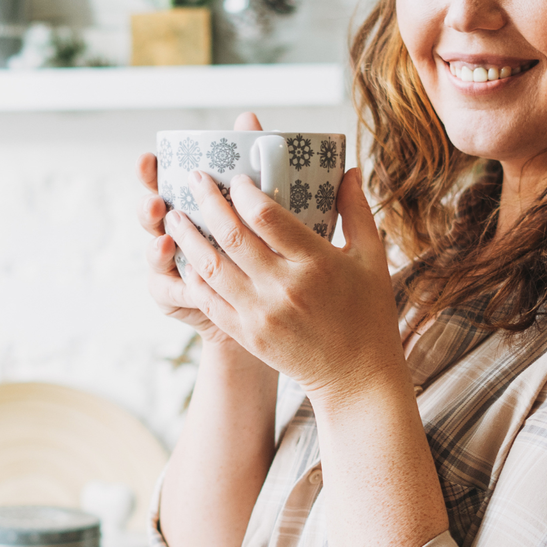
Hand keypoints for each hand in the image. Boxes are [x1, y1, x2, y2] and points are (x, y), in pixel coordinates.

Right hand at [137, 111, 265, 352]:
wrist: (270, 298)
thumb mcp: (261, 204)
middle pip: (151, 216)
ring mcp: (171, 264)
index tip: (149, 158)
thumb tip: (248, 118)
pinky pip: (169, 292)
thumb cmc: (262, 245)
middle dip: (147, 208)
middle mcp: (174, 230)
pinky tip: (188, 285)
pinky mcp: (176, 296)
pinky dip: (178, 288)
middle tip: (156, 203)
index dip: (150, 171)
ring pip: (154, 254)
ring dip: (156, 248)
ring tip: (165, 243)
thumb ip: (249, 163)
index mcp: (189, 203)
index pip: (162, 181)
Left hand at [164, 150, 405, 403]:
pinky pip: (209, 299)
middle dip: (207, 202)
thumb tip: (351, 169)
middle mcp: (285, 288)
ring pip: (211, 267)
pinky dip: (193, 275)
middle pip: (232, 236)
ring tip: (175, 215)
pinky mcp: (247, 334)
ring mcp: (261, 314)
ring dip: (188, 237)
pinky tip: (184, 257)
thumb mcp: (372, 258)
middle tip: (194, 178)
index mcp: (316, 262)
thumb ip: (356, 211)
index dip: (244, 192)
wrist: (356, 377)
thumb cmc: (368, 313)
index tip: (235, 177)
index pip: (267, 216)